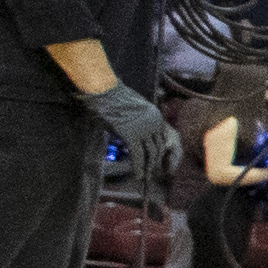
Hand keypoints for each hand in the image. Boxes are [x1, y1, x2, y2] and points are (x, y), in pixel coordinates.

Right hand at [78, 81, 181, 195]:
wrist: (105, 91)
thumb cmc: (113, 98)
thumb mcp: (131, 112)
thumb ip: (136, 124)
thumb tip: (132, 139)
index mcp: (156, 116)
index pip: (162, 139)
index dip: (159, 152)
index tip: (155, 161)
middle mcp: (154, 123)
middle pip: (159, 147)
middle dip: (154, 162)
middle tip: (150, 173)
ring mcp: (144, 129)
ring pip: (150, 153)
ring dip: (147, 167)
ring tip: (144, 177)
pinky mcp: (132, 134)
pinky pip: (138, 155)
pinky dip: (138, 167)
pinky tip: (137, 176)